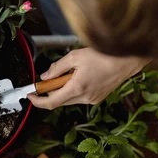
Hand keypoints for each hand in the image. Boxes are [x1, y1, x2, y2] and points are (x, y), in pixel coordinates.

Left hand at [28, 48, 150, 109]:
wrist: (127, 59)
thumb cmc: (104, 55)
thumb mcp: (75, 56)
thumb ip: (57, 67)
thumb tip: (45, 76)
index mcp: (77, 88)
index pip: (51, 102)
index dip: (37, 101)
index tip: (30, 95)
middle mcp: (85, 97)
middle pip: (59, 101)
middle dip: (51, 90)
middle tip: (50, 77)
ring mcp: (93, 99)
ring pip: (69, 99)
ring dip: (63, 89)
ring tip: (72, 72)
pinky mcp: (98, 98)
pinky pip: (79, 97)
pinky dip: (74, 89)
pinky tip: (81, 75)